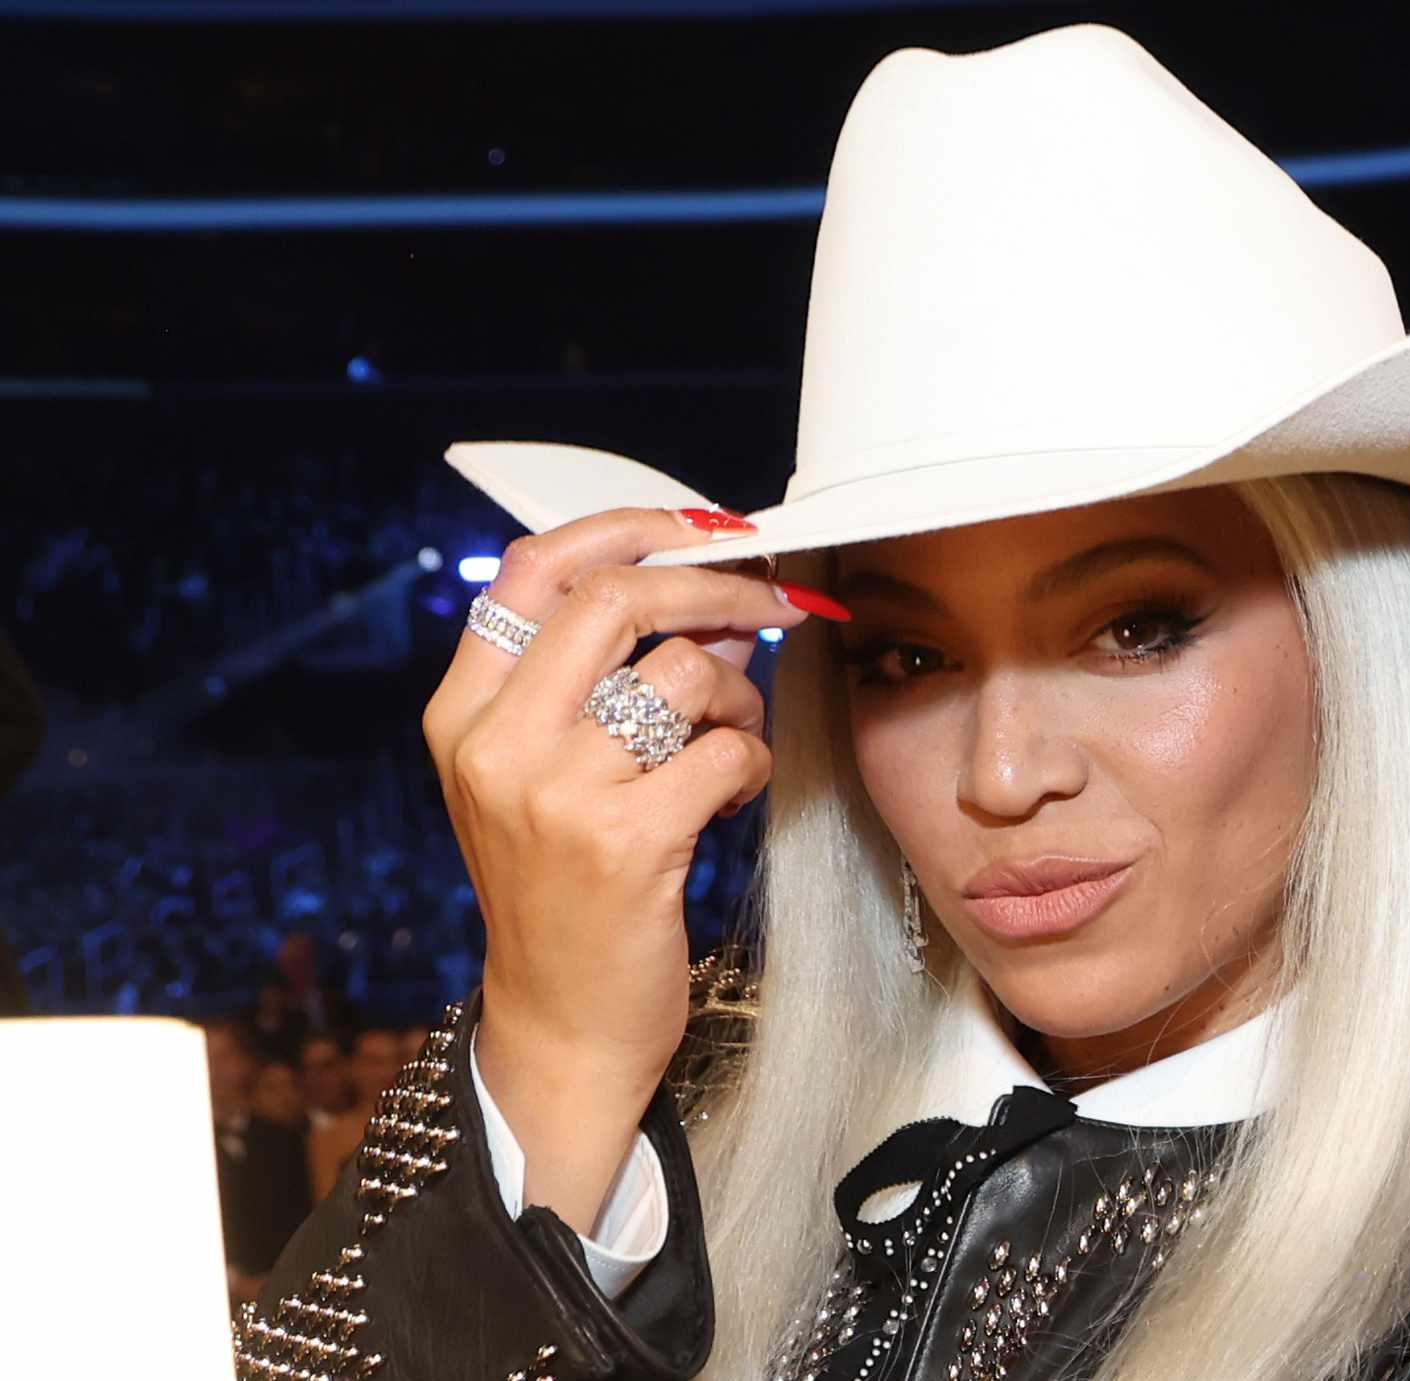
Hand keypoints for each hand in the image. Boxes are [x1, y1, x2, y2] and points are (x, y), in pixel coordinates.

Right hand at [421, 507, 820, 1231]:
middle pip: (615, 599)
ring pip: (687, 672)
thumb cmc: (565, 890)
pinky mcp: (626, 841)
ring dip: (742, 693)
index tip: (702, 528)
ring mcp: (555, 792)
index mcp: (462, 714)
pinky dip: (750, 761)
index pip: (532, 568)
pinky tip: (728, 797)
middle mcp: (495, 743)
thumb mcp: (545, 776)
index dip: (626, 528)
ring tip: (732, 738)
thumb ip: (602, 682)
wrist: (561, 1025)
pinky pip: (727, 747)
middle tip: (775, 599)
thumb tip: (713, 593)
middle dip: (714, 584)